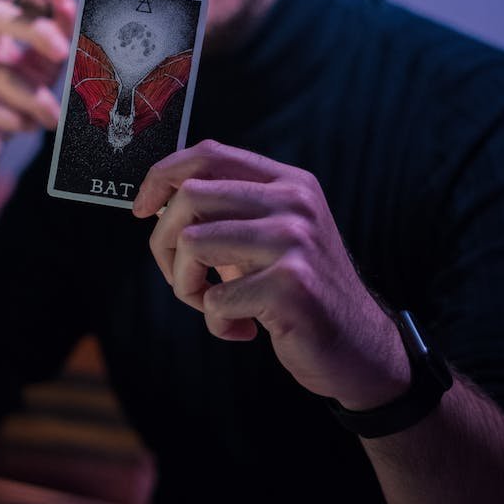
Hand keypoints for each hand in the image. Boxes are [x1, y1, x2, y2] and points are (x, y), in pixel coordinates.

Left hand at [132, 140, 409, 408]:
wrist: (360, 349)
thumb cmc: (303, 294)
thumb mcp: (272, 238)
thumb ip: (228, 213)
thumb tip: (159, 200)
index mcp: (289, 183)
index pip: (210, 154)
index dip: (163, 176)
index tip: (143, 209)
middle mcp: (295, 203)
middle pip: (191, 196)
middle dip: (165, 245)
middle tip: (185, 280)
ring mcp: (295, 241)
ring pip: (192, 244)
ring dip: (188, 287)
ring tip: (215, 306)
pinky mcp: (291, 285)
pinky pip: (215, 298)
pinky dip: (216, 321)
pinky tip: (244, 329)